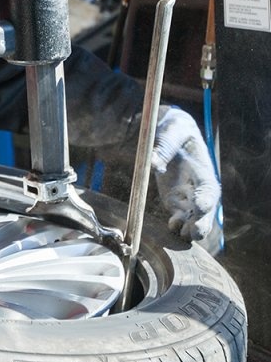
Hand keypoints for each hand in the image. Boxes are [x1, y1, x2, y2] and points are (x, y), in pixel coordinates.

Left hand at [152, 107, 220, 241]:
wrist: (170, 134)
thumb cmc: (176, 128)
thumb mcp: (173, 129)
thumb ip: (165, 145)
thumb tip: (153, 163)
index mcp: (202, 170)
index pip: (208, 188)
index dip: (205, 199)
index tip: (198, 206)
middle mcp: (198, 187)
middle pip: (206, 210)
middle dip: (202, 222)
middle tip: (194, 231)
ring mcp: (187, 197)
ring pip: (194, 219)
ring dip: (190, 229)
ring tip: (182, 233)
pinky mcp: (175, 203)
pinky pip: (179, 219)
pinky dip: (177, 226)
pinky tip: (171, 226)